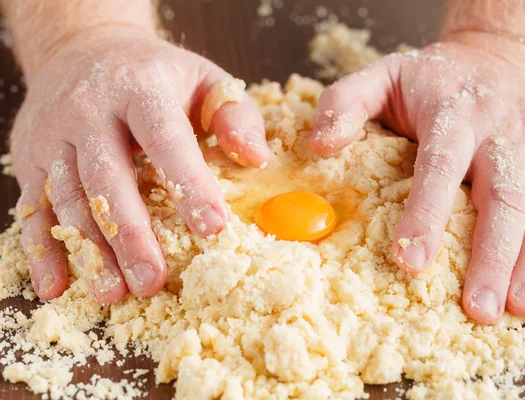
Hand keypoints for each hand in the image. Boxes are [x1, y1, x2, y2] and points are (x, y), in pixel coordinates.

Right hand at [11, 26, 269, 302]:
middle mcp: (89, 110)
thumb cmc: (156, 74)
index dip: (189, 185)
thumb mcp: (203, 77)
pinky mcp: (30, 158)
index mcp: (140, 89)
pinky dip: (41, 249)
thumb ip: (234, 115)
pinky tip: (57, 285)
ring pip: (69, 198)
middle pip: (107, 177)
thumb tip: (256, 160)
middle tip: (152, 282)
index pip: (166, 139)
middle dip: (130, 234)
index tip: (214, 229)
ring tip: (113, 293)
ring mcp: (53, 135)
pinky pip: (33, 207)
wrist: (81, 48)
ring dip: (90, 250)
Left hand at [310, 32, 524, 323]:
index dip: (427, 214)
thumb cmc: (438, 77)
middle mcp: (505, 130)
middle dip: (492, 257)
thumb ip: (346, 103)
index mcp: (455, 113)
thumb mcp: (385, 74)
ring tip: (520, 308)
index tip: (410, 262)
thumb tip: (318, 145)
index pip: (440, 166)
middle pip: (502, 198)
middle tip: (477, 309)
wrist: (507, 52)